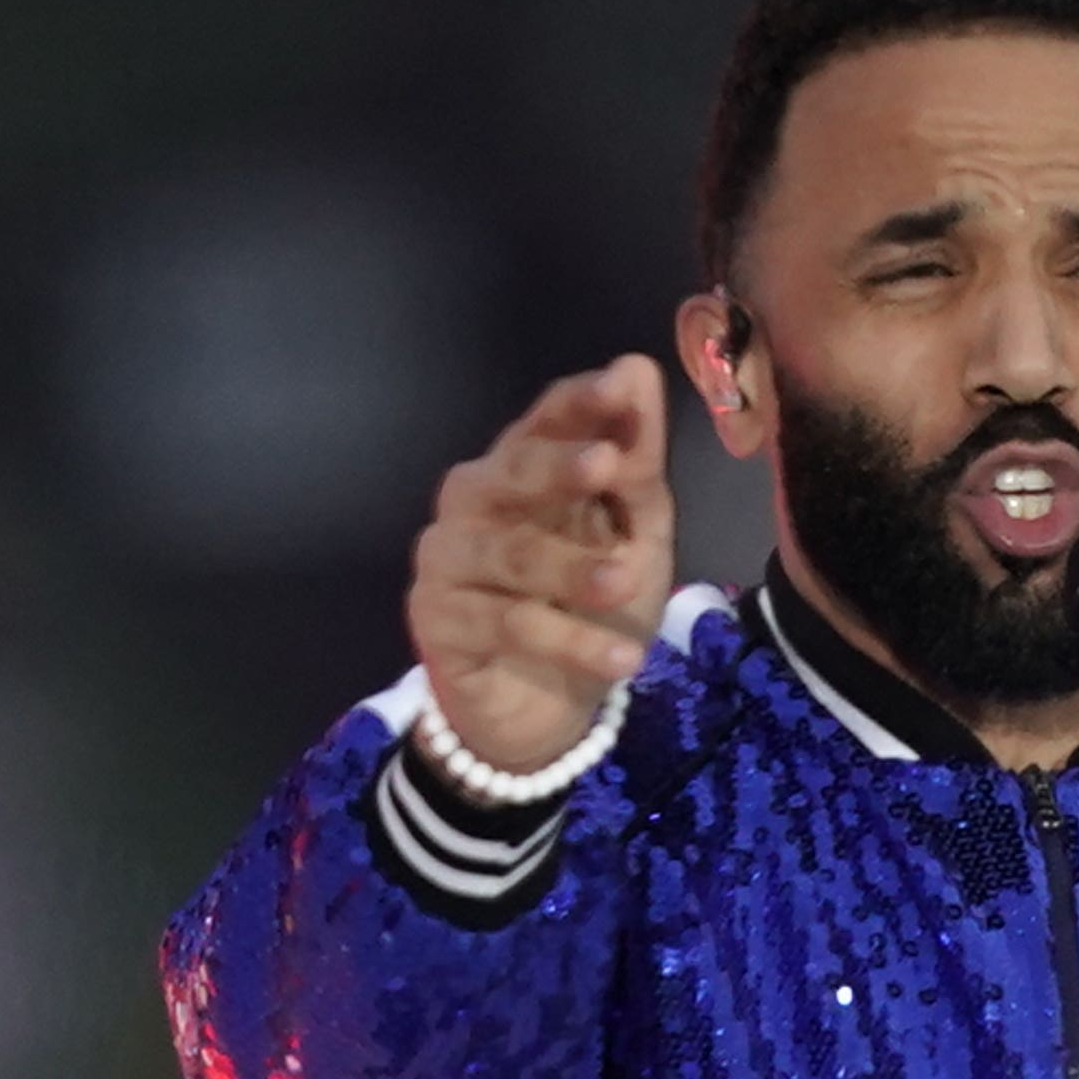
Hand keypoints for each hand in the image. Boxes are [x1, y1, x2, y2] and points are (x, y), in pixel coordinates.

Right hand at [405, 355, 675, 773]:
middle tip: (608, 463)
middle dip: (559, 465)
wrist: (549, 708)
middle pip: (510, 469)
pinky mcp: (437, 619)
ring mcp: (449, 558)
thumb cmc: (593, 609)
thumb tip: (640, 369)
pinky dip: (571, 642)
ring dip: (572, 568)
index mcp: (525, 468)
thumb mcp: (634, 538)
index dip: (582, 402)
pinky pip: (507, 624)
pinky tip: (621, 660)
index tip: (624, 383)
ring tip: (626, 582)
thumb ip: (638, 466)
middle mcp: (476, 500)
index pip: (546, 420)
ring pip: (509, 553)